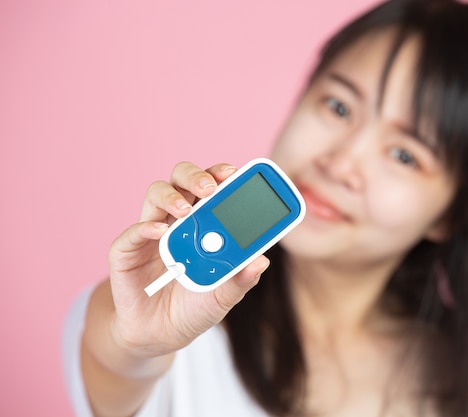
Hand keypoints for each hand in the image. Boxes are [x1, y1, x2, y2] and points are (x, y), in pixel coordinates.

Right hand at [107, 162, 269, 358]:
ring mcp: (150, 233)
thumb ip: (241, 280)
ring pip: (156, 193)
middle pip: (182, 180)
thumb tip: (262, 261)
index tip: (234, 173)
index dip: (220, 175)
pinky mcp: (126, 252)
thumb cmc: (195, 307)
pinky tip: (160, 232)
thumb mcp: (224, 297)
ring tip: (185, 210)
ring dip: (172, 196)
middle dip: (196, 176)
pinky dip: (145, 228)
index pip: (211, 187)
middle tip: (210, 188)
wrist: (161, 335)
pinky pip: (131, 233)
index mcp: (203, 223)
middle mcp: (176, 220)